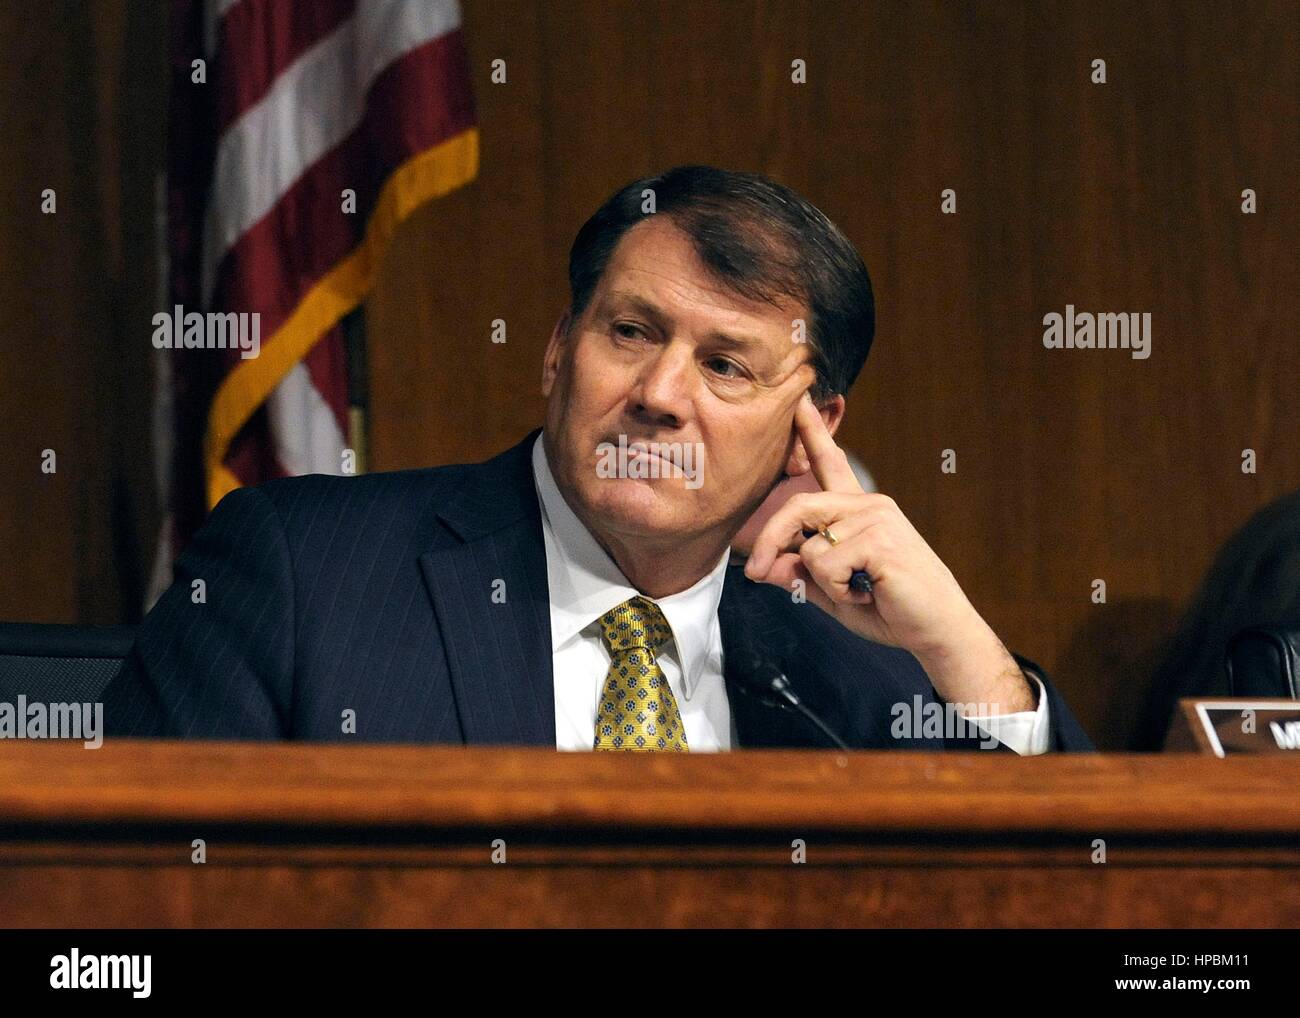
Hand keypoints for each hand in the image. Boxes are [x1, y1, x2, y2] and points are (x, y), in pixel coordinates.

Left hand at [742, 392, 1034, 711]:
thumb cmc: (891, 610)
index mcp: (860, 511)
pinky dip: (836, 589)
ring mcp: (876, 518)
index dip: (812, 432)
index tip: (798, 401)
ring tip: (858, 590)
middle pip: (798, 506)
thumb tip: (764, 566)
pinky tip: (869, 593)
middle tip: (755, 574)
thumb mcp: (833, 592)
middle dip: (770, 540)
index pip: (831, 463)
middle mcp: (868, 505)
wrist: (938, 630)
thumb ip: (800, 574)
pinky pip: (825, 563)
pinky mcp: (880, 538)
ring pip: (810, 545)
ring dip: (822, 581)